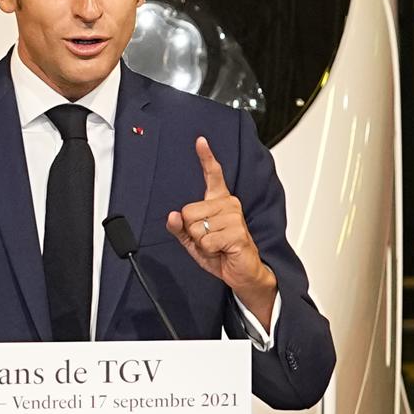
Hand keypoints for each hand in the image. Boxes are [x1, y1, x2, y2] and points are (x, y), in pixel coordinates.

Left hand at [167, 135, 278, 323]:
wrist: (242, 273)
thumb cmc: (220, 253)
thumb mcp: (193, 241)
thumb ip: (179, 228)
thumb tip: (171, 216)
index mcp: (218, 202)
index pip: (212, 176)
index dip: (206, 157)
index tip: (200, 141)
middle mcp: (228, 204)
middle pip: (188, 211)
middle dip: (192, 231)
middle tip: (209, 239)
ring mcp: (234, 217)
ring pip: (196, 227)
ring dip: (202, 242)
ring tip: (217, 245)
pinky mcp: (237, 232)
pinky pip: (206, 240)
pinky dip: (209, 249)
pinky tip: (222, 250)